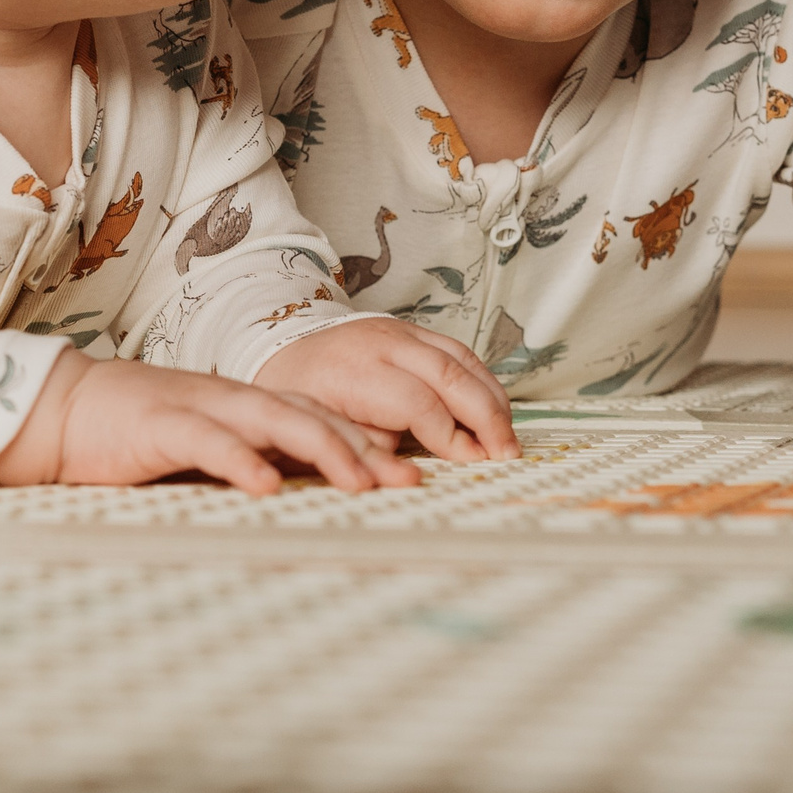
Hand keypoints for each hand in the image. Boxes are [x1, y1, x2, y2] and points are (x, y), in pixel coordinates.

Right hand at [0, 354, 420, 494]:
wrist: (63, 409)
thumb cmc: (134, 435)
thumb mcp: (204, 445)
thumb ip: (250, 458)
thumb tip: (302, 491)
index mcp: (245, 405)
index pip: (320, 417)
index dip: (369, 443)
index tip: (411, 474)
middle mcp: (233, 400)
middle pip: (313, 415)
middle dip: (365, 449)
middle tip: (409, 481)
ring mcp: (200, 407)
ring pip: (274, 420)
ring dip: (323, 449)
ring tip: (359, 482)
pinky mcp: (160, 425)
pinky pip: (208, 441)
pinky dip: (240, 461)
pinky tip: (267, 486)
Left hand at [253, 316, 521, 462]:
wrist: (284, 348)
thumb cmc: (302, 396)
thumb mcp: (323, 429)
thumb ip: (372, 444)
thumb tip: (419, 463)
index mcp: (356, 370)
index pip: (418, 402)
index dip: (450, 435)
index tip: (472, 462)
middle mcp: (383, 343)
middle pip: (450, 374)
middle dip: (486, 416)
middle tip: (508, 453)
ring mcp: (401, 330)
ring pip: (462, 358)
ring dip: (492, 398)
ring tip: (508, 436)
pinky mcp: (414, 329)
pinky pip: (458, 351)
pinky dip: (481, 381)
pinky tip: (492, 409)